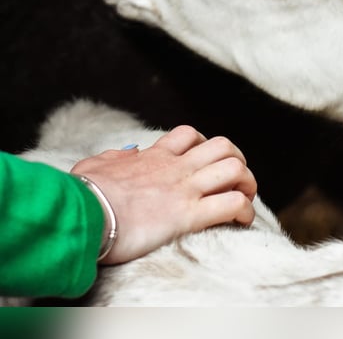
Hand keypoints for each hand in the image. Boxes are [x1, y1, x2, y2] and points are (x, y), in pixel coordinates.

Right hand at [70, 125, 256, 264]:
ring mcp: (186, 189)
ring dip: (247, 183)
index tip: (205, 161)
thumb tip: (128, 153)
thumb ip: (114, 159)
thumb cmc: (83, 196)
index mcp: (154, 157)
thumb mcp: (93, 167)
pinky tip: (242, 220)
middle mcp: (176, 168)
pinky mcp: (190, 214)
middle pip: (224, 146)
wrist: (82, 216)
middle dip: (237, 160)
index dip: (204, 144)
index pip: (189, 135)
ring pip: (236, 169)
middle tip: (235, 180)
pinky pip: (233, 204)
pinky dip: (245, 211)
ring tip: (245, 198)